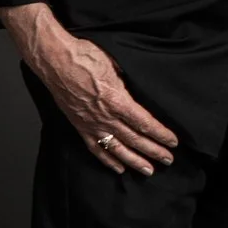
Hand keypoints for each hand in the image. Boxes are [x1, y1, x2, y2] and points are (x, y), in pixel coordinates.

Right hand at [4, 4, 177, 176]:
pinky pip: (95, 148)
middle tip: (168, 160)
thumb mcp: (116, 64)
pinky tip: (118, 168)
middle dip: (153, 151)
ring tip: (148, 171)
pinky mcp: (79, 126)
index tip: (173, 142)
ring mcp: (90, 123)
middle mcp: (104, 117)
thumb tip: (144, 87)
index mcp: (117, 100)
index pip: (144, 123)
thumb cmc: (85, 57)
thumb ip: (130, 81)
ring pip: (116, 149)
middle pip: (134, 139)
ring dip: (134, 161)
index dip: (160, 134)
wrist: (54, 60)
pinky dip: (107, 160)